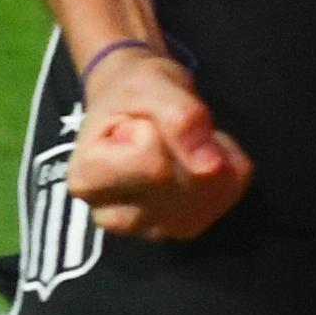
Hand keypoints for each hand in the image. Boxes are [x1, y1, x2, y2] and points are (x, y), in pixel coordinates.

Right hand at [67, 46, 252, 240]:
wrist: (134, 106)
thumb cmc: (130, 92)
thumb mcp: (150, 85)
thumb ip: (179, 117)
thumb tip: (210, 165)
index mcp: (86, 179)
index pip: (152, 164)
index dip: (158, 130)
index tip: (139, 121)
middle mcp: (113, 216)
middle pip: (181, 182)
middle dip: (186, 142)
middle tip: (163, 126)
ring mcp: (151, 230)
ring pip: (209, 192)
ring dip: (209, 153)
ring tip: (179, 139)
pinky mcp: (185, 228)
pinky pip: (229, 192)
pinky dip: (226, 164)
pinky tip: (199, 153)